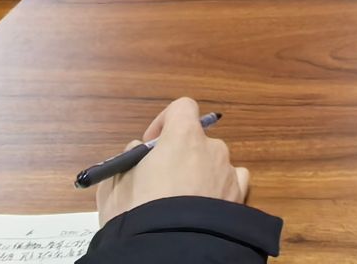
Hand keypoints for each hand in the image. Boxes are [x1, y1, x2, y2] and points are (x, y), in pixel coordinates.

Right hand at [96, 97, 249, 225]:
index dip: (165, 122)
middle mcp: (213, 149)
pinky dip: (218, 191)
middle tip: (160, 181)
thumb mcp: (115, 184)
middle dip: (180, 155)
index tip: (150, 145)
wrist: (171, 251)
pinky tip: (202, 209)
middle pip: (197, 141)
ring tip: (179, 203)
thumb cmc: (140, 213)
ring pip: (214, 164)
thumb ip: (127, 159)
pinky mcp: (240, 198)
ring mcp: (229, 173)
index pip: (183, 108)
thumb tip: (137, 151)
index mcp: (184, 136)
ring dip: (199, 174)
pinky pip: (231, 184)